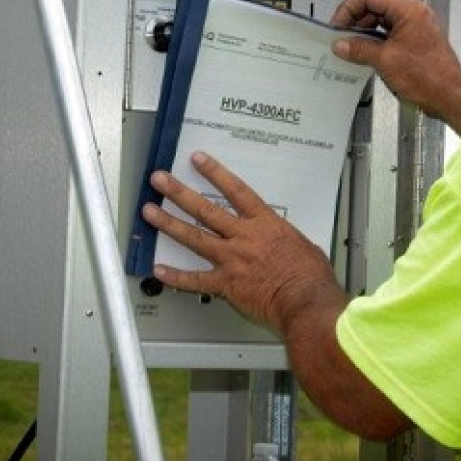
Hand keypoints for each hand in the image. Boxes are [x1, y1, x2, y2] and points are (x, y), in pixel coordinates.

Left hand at [142, 152, 342, 335]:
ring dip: (169, 223)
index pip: (236, 191)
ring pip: (194, 238)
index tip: (197, 159)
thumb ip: (286, 238)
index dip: (215, 172)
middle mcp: (243, 237)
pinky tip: (158, 270)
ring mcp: (231, 260)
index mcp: (264, 224)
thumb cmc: (311, 276)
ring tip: (149, 212)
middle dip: (179, 192)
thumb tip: (284, 241)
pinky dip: (175, 277)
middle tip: (159, 180)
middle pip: (205, 209)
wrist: (305, 301)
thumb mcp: (304, 245)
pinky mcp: (226, 285)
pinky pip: (195, 280)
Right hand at [330, 0, 460, 133]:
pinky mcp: (414, 42)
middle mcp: (413, 15)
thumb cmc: (431, 77)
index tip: (338, 24)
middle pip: (375, 7)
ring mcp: (414, 28)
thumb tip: (342, 44)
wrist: (450, 96)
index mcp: (409, 10)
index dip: (349, 9)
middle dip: (355, 21)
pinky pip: (388, 35)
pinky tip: (363, 55)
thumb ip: (359, 49)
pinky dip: (374, 42)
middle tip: (341, 37)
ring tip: (349, 48)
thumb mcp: (385, 60)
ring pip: (381, 22)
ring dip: (363, 33)